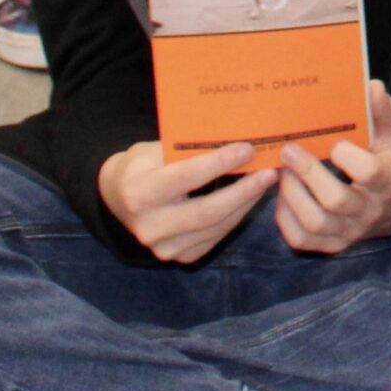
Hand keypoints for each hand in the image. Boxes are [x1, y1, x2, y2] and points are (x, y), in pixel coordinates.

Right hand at [96, 138, 275, 264]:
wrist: (120, 197)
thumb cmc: (145, 163)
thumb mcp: (158, 148)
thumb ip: (189, 148)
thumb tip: (238, 134)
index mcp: (138, 193)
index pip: (186, 177)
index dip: (220, 163)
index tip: (249, 149)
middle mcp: (149, 227)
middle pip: (208, 210)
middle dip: (245, 190)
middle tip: (270, 171)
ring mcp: (164, 247)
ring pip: (218, 225)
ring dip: (247, 202)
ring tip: (267, 180)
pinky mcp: (180, 257)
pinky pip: (217, 236)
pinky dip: (238, 215)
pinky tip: (251, 198)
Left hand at [275, 82, 390, 253]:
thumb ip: (384, 111)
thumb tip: (371, 86)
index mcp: (390, 181)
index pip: (370, 173)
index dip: (349, 158)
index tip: (335, 142)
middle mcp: (370, 211)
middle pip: (335, 200)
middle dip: (308, 174)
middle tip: (288, 150)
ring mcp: (351, 231)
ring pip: (314, 223)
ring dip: (292, 195)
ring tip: (281, 171)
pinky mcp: (335, 244)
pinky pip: (303, 240)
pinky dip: (286, 219)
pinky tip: (282, 195)